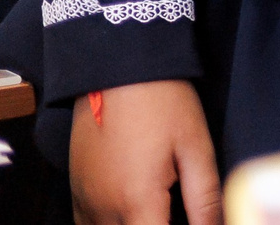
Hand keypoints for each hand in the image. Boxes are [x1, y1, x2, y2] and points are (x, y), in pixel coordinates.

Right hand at [71, 79, 219, 224]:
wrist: (118, 70)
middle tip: (179, 211)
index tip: (193, 220)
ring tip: (161, 208)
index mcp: (136, 202)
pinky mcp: (75, 192)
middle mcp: (102, 211)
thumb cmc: (163, 105)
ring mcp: (84, 203)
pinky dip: (114, 224)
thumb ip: (204, 200)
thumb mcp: (196, 148)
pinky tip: (137, 208)